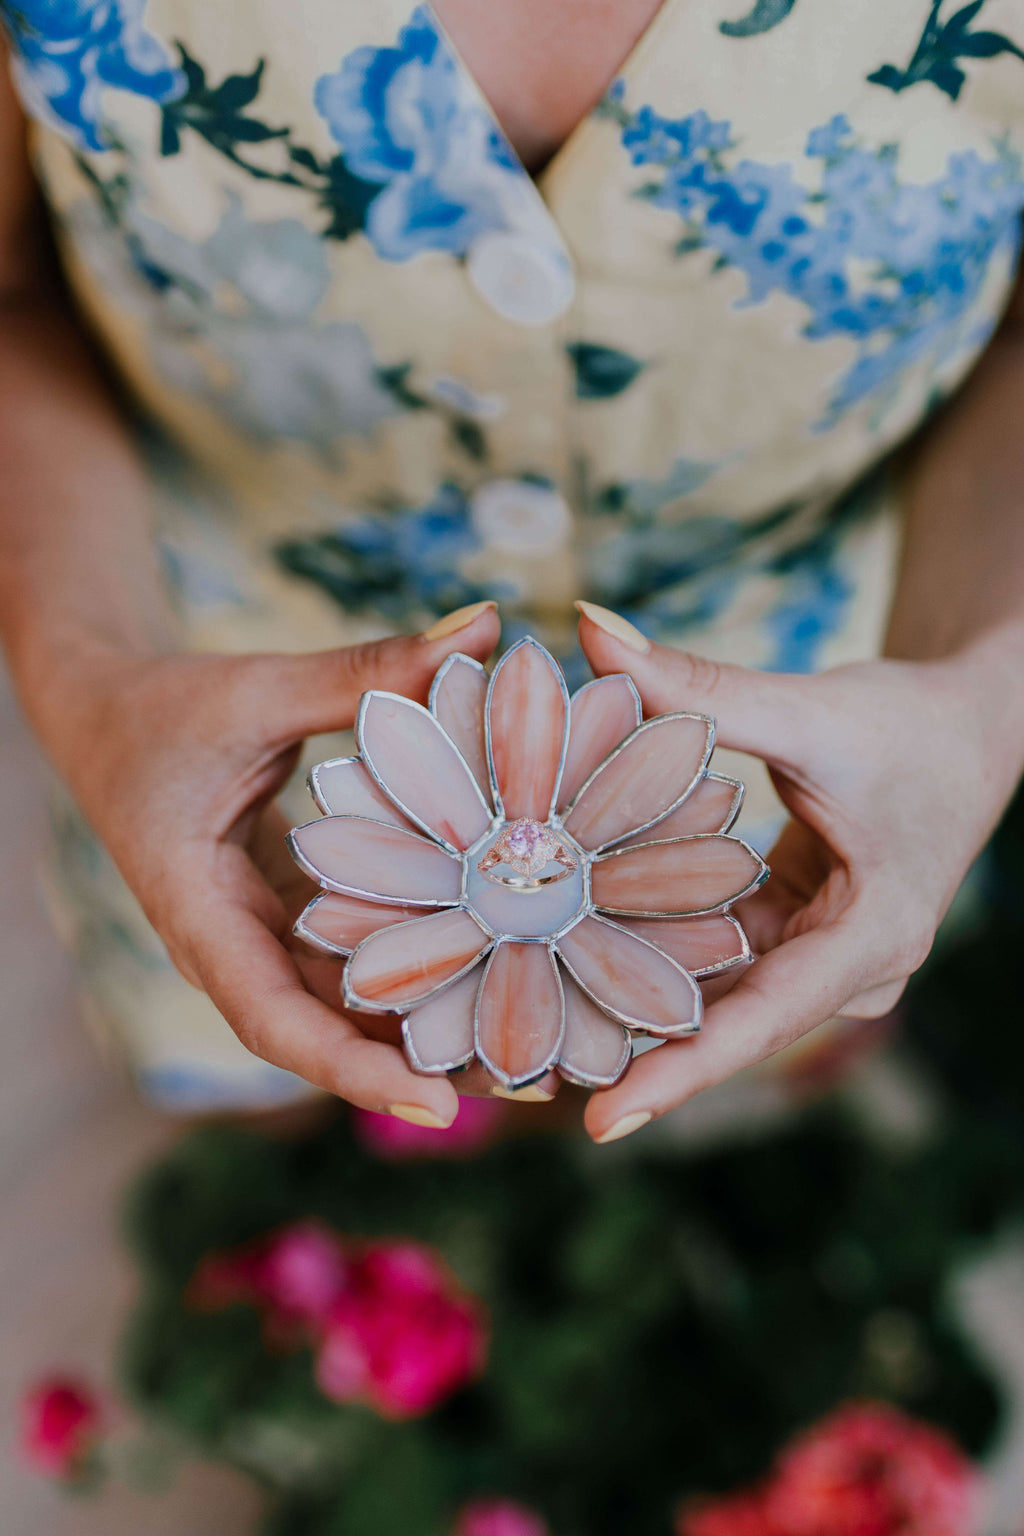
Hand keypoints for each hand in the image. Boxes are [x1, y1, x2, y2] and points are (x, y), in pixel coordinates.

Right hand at [45, 603, 499, 1123]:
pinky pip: (358, 957)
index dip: (350, 1067)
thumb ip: (365, 671)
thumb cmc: (166, 706)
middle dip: (425, 1062)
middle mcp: (233, 944)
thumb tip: (481, 627)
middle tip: (537, 1080)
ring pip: (350, 1002)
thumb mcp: (258, 690)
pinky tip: (500, 962)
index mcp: (199, 913)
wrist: (106, 712)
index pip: (272, 1018)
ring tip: (539, 1039)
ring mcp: (263, 935)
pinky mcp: (292, 915)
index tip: (434, 1105)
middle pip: (329, 1031)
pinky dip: (422, 965)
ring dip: (434, 1022)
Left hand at [574, 603, 1023, 1143]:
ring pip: (713, 995)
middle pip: (726, 1026)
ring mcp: (818, 959)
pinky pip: (714, 957)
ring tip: (523, 1026)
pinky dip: (648, 947)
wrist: (970, 727)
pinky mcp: (792, 936)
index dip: (682, 1074)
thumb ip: (702, 683)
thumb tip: (587, 628)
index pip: (765, 1023)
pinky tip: (564, 949)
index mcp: (872, 941)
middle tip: (520, 1072)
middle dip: (630, 1049)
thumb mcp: (811, 709)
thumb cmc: (911, 723)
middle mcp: (846, 972)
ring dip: (628, 1000)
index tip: (601, 1123)